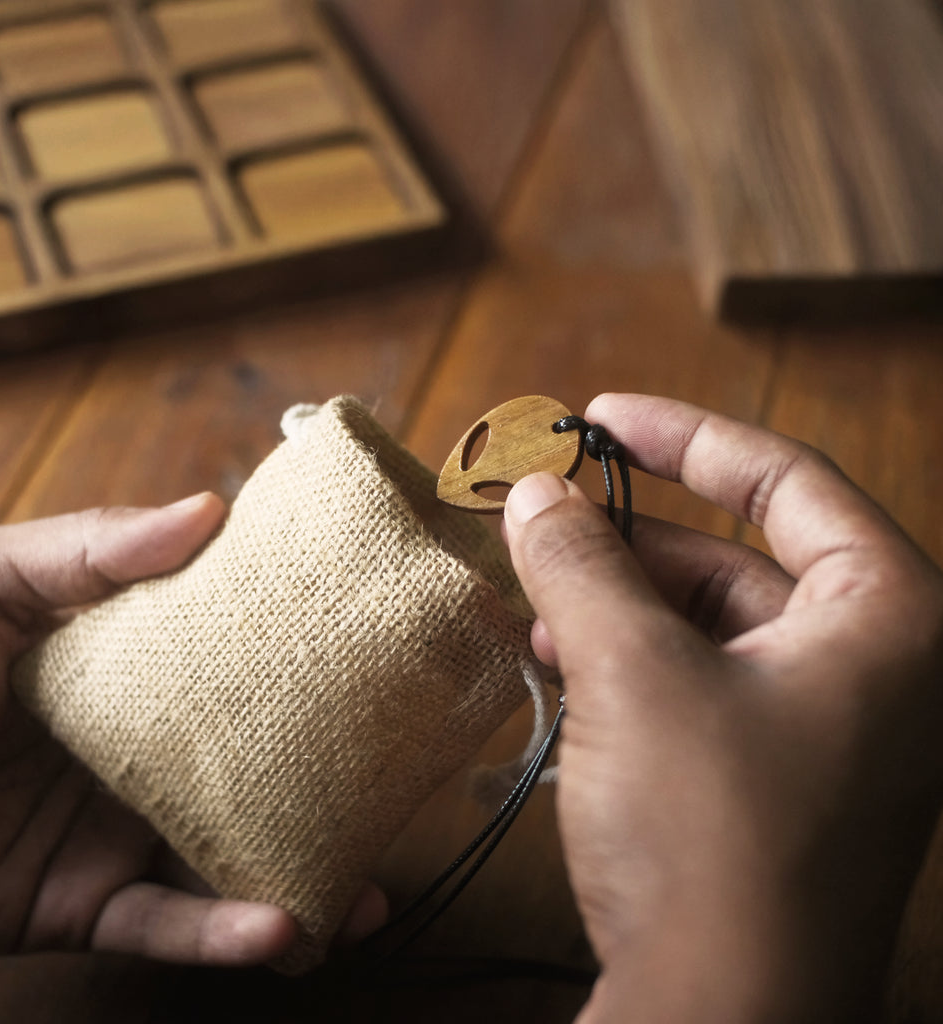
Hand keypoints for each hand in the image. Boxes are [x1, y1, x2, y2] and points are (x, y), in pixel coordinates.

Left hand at [0, 495, 382, 964]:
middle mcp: (145, 750)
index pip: (237, 662)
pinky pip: (168, 923)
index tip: (373, 653)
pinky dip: (224, 932)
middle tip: (400, 779)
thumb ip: (91, 543)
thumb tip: (211, 511)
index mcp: (135, 672)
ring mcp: (121, 830)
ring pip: (231, 857)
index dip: (303, 658)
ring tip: (369, 888)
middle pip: (254, 766)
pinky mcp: (85, 902)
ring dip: (304, 875)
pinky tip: (281, 928)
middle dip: (328, 779)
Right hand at [504, 394, 942, 1022]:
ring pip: (709, 623)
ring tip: (537, 605)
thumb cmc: (708, 838)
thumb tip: (535, 491)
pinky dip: (629, 662)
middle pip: (738, 557)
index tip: (601, 418)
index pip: (790, 481)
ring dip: (617, 605)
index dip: (685, 437)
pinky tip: (561, 659)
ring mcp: (832, 726)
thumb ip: (582, 563)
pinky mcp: (781, 775)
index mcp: (893, 617)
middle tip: (541, 523)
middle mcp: (879, 665)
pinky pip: (700, 681)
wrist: (718, 1022)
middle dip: (630, 541)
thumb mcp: (632, 672)